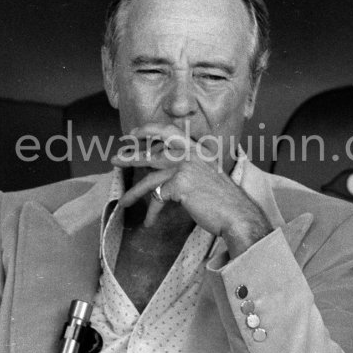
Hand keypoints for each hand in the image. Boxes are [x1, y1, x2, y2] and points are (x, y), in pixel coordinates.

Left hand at [111, 123, 271, 257]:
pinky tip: (149, 222)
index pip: (170, 131)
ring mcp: (185, 167)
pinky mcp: (180, 184)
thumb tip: (162, 176)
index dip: (150, 130)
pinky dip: (153, 212)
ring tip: (122, 202)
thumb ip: (188, 169)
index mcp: (199, 149)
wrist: (237, 213)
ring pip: (151, 179)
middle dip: (131, 157)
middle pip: (153, 153)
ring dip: (134, 193)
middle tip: (115, 160)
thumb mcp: (208, 176)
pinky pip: (159, 199)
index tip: (135, 133)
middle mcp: (191, 153)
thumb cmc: (224, 200)